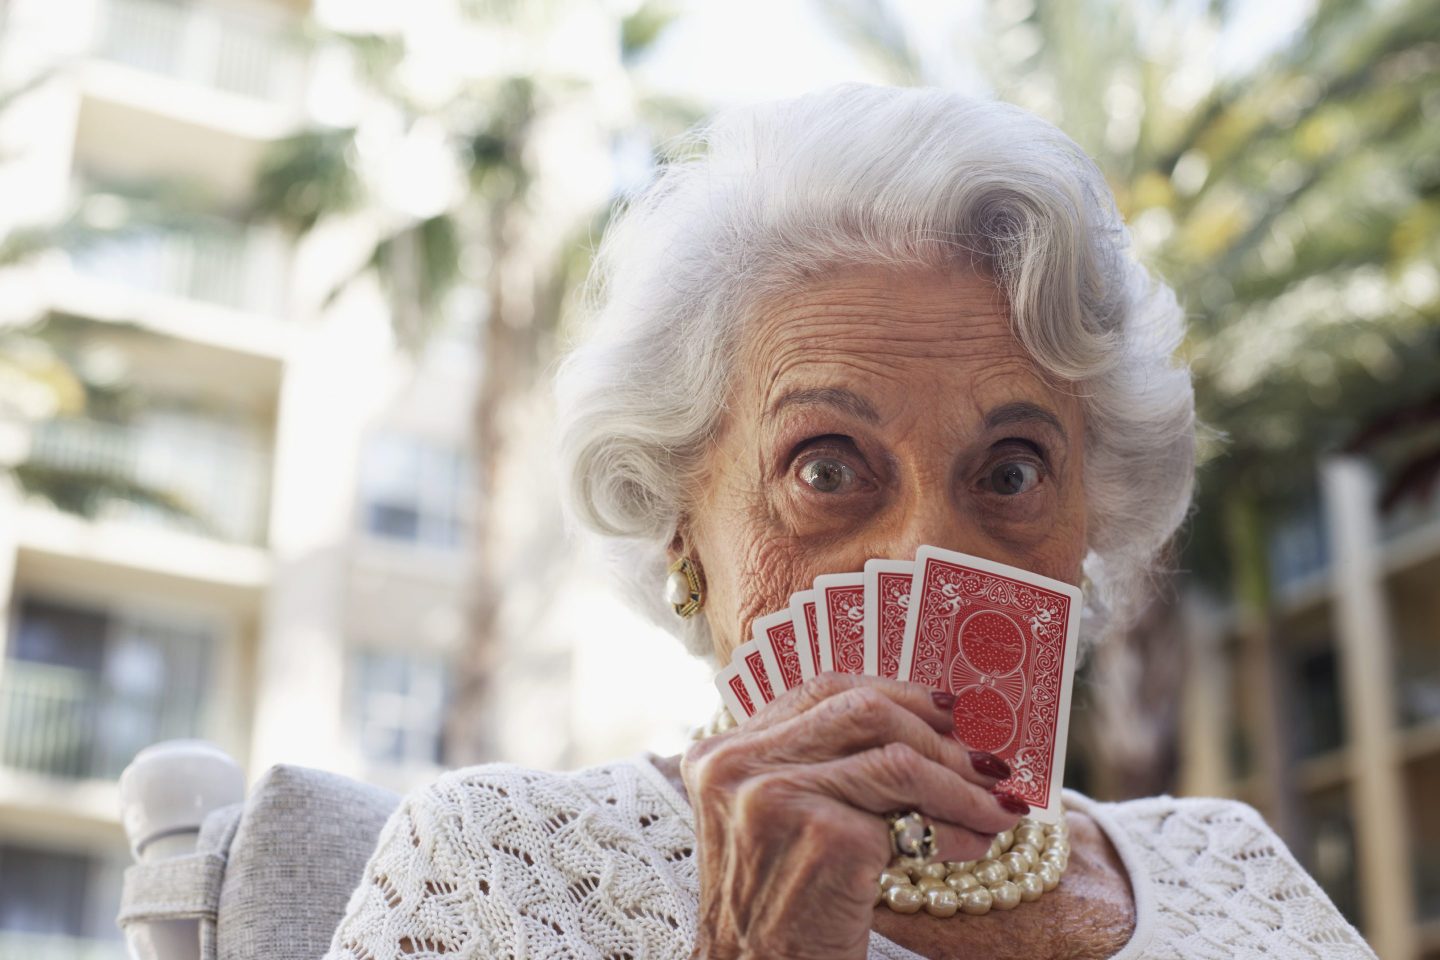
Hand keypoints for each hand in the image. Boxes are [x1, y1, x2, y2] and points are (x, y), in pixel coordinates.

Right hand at [682, 673, 1025, 959]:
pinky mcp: (822, 835)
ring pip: (897, 756)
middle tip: (988, 760)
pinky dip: (957, 823)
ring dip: (962, 781)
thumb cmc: (780, 910)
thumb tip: (933, 728)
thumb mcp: (779, 822)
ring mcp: (776, 796)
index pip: (822, 691)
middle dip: (939, 733)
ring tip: (999, 806)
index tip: (950, 712)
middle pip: (863, 709)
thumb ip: (823, 769)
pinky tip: (975, 842)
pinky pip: (913, 812)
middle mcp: (738, 765)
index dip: (897, 694)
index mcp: (722, 754)